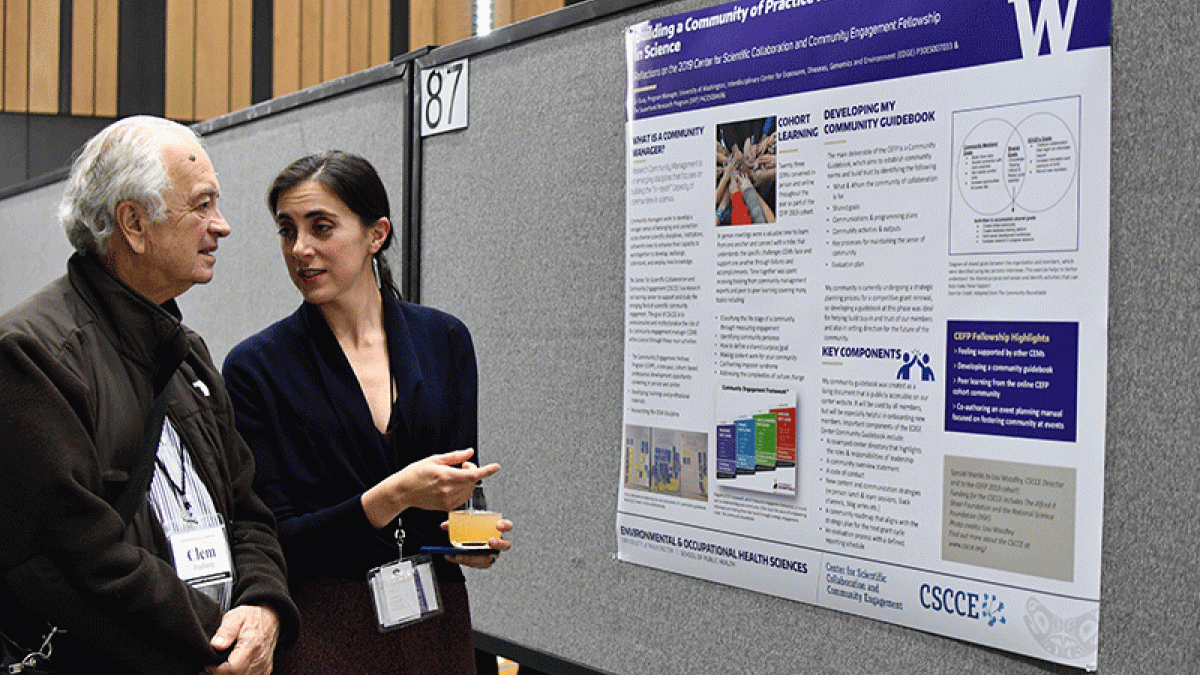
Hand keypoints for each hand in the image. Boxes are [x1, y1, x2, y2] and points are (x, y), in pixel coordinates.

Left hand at [203, 605, 279, 674]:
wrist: (270, 618)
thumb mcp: (235, 617)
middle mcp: (260, 658)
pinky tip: (232, 669)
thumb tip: (216, 645)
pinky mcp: (265, 670)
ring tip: (219, 668)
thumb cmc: (251, 617)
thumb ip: (226, 631)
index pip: (233, 668)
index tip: (207, 665)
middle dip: (220, 674)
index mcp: (252, 644)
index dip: (216, 670)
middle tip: (210, 667)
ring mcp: (264, 666)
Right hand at [362, 448, 500, 528]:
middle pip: (472, 481)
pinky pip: (462, 499)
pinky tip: (451, 486)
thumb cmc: (415, 474)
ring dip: (467, 482)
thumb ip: (455, 457)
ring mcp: (448, 500)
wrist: (403, 491)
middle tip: (461, 465)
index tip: (496, 467)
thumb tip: (469, 452)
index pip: (473, 474)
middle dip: (471, 472)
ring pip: (469, 490)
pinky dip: (462, 491)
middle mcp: (448, 490)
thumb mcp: (434, 459)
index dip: (487, 470)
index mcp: (446, 476)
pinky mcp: (446, 507)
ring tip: (453, 476)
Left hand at [443, 518, 512, 568]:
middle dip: (498, 544)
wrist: (469, 532)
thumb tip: (444, 526)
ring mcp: (492, 553)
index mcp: (497, 527)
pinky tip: (454, 557)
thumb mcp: (463, 519)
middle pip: (505, 545)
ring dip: (475, 558)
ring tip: (460, 555)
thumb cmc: (470, 524)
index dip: (505, 526)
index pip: (507, 526)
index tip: (498, 526)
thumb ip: (455, 521)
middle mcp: (498, 541)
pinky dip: (464, 561)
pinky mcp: (484, 562)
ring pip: (489, 559)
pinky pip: (477, 564)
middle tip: (490, 542)